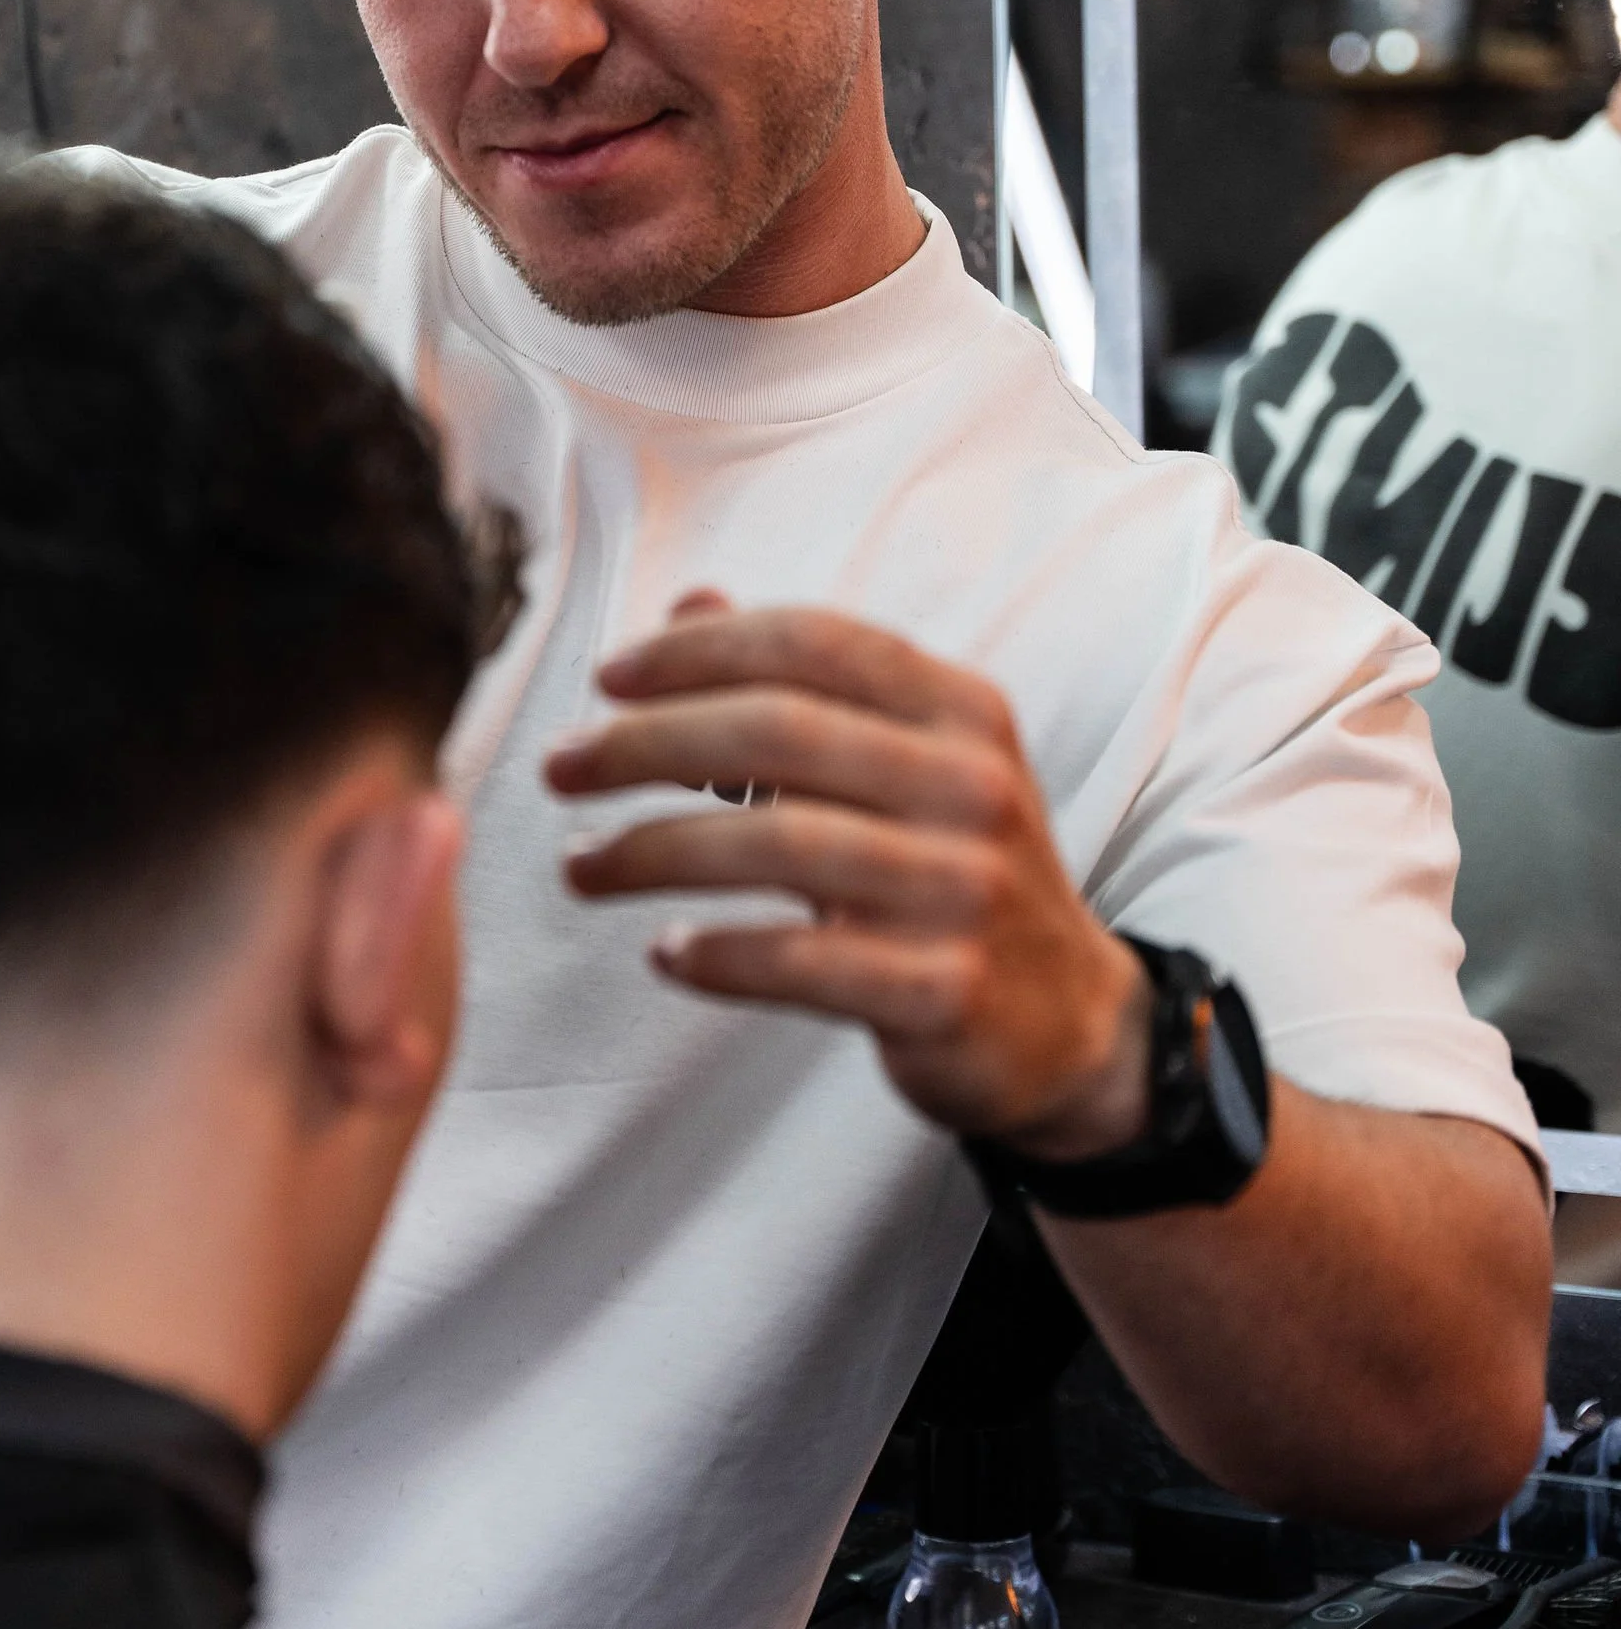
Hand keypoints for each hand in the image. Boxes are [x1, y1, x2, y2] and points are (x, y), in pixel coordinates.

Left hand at [545, 594, 1150, 1155]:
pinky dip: (717, 955)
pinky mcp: (945, 990)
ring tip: (580, 865)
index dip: (696, 650)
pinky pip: (799, 963)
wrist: (1066, 1026)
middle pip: (776, 732)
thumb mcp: (906, 765)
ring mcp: (964, 890)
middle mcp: (972, 787)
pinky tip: (667, 953)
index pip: (812, 641)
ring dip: (651, 851)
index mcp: (961, 711)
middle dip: (645, 743)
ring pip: (775, 844)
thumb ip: (801, 685)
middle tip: (560, 767)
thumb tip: (689, 601)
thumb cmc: (952, 873)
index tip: (606, 678)